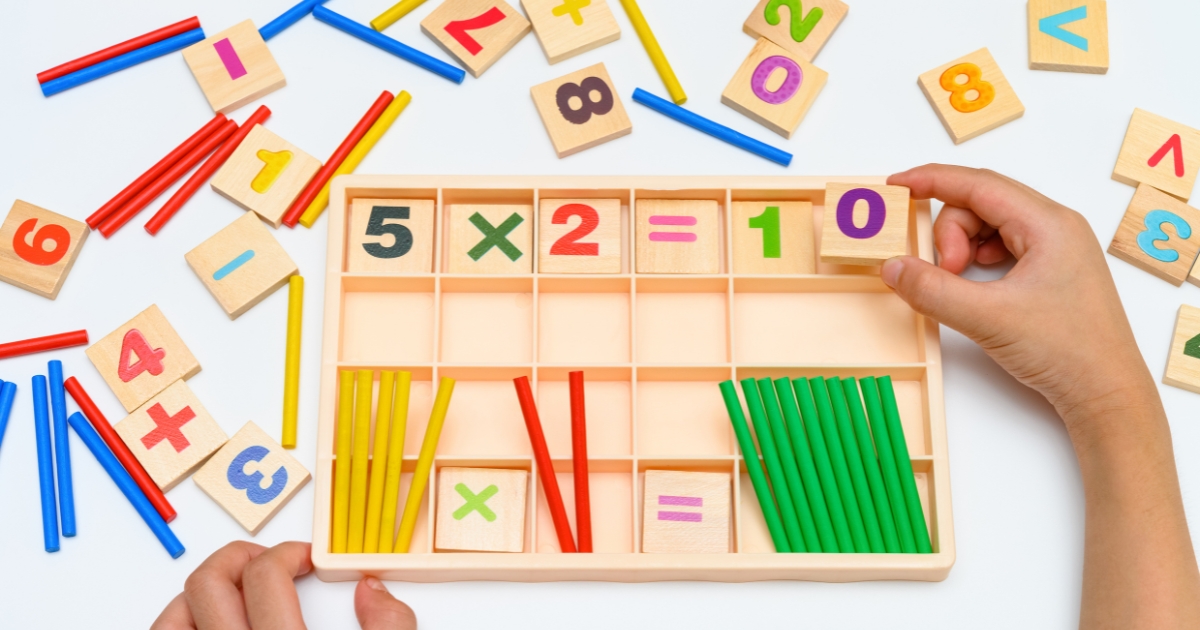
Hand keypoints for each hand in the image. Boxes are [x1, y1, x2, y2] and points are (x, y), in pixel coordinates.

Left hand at [151, 541, 415, 629]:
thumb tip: (372, 589)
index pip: (265, 575)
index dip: (288, 553)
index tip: (305, 560)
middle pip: (208, 582)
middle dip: (240, 558)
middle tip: (268, 564)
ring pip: (170, 616)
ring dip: (199, 593)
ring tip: (231, 595)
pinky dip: (178, 624)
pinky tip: (206, 627)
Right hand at [882, 164, 1157, 433]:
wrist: (1106, 394)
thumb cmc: (1067, 352)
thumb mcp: (987, 318)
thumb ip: (932, 290)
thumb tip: (894, 267)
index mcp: (1049, 224)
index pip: (978, 184)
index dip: (931, 180)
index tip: (896, 186)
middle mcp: (1056, 227)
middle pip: (981, 203)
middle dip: (950, 232)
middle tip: (944, 272)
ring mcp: (1056, 247)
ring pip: (989, 225)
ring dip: (962, 247)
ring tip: (960, 282)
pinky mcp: (1052, 269)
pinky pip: (1002, 245)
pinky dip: (977, 259)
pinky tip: (976, 284)